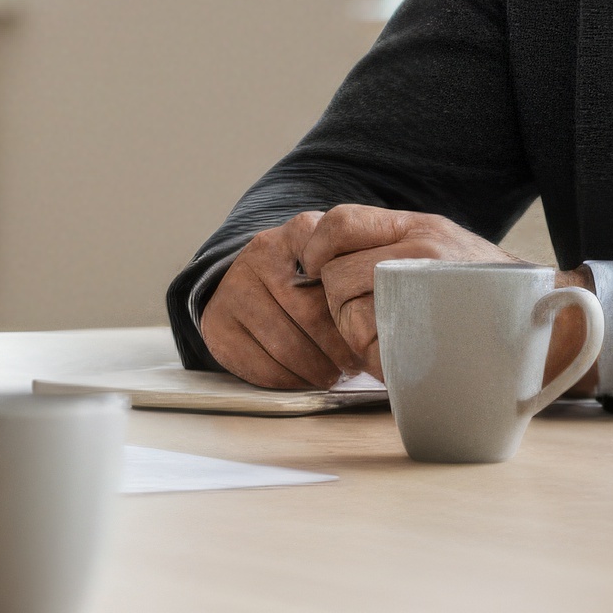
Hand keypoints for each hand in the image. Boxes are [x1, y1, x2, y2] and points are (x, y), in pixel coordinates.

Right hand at [196, 211, 355, 387]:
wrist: (250, 281)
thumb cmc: (310, 276)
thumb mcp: (336, 254)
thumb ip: (361, 266)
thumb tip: (394, 302)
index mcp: (299, 232)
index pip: (332, 265)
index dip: (352, 305)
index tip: (366, 324)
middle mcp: (260, 254)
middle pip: (310, 314)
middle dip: (339, 348)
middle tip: (356, 364)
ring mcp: (234, 288)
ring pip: (286, 345)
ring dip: (317, 369)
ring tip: (334, 374)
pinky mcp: (218, 324)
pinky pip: (261, 365)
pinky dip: (290, 380)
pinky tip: (305, 377)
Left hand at [297, 206, 515, 364]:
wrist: (546, 318)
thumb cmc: (483, 287)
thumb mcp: (442, 244)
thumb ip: (391, 242)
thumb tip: (323, 257)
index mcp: (418, 227)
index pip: (341, 221)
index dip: (316, 246)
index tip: (313, 268)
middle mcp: (421, 252)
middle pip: (335, 273)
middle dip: (337, 301)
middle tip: (359, 316)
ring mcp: (424, 293)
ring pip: (347, 312)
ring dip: (354, 332)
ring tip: (387, 336)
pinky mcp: (425, 335)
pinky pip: (371, 344)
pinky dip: (374, 356)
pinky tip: (397, 355)